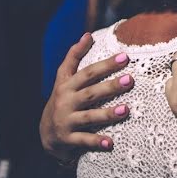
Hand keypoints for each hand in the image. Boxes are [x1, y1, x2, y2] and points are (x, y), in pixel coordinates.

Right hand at [40, 33, 134, 162]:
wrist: (46, 133)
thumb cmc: (62, 100)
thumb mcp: (63, 78)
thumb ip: (74, 57)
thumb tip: (88, 34)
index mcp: (67, 85)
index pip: (88, 72)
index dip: (105, 64)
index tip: (125, 57)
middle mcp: (66, 102)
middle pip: (90, 93)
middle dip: (110, 86)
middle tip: (130, 80)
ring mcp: (67, 121)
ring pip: (89, 117)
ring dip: (107, 114)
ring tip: (125, 110)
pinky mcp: (68, 139)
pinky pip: (84, 141)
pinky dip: (96, 142)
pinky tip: (110, 143)